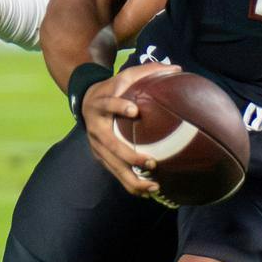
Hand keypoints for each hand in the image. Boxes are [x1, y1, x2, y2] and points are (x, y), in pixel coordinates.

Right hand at [81, 62, 178, 203]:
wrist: (85, 101)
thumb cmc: (113, 88)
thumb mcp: (125, 76)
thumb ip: (149, 71)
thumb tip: (177, 69)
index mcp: (101, 104)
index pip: (108, 104)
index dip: (118, 107)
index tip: (134, 111)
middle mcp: (95, 127)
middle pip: (109, 144)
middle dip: (129, 155)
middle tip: (151, 162)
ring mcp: (96, 145)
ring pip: (112, 165)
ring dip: (132, 178)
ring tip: (154, 185)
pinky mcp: (100, 157)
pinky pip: (115, 173)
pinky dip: (131, 184)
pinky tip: (149, 192)